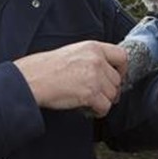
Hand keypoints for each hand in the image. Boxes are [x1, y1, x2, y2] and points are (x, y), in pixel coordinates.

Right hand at [14, 40, 128, 116]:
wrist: (35, 78)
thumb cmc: (48, 67)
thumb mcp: (73, 52)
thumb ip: (92, 58)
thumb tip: (106, 72)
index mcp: (93, 47)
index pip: (121, 56)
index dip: (122, 69)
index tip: (118, 77)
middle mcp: (97, 60)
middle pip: (117, 80)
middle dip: (110, 90)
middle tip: (98, 95)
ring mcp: (95, 76)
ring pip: (112, 95)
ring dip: (103, 101)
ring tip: (88, 101)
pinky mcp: (90, 93)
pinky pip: (105, 107)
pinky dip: (98, 111)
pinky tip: (87, 108)